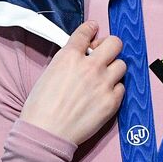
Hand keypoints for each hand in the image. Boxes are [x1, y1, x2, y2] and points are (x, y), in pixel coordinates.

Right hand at [19, 21, 126, 145]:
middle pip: (115, 43)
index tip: (94, 28)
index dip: (91, 28)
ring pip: (122, 64)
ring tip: (103, 78)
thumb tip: (82, 56)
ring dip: (113, 69)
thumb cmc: (40, 106)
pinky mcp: (112, 101)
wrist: (46, 133)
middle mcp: (90, 66)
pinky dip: (114, 89)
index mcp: (69, 56)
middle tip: (104, 55)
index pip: (86, 31)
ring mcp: (103, 83)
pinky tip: (103, 94)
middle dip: (109, 46)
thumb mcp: (49, 73)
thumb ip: (68, 61)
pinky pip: (122, 87)